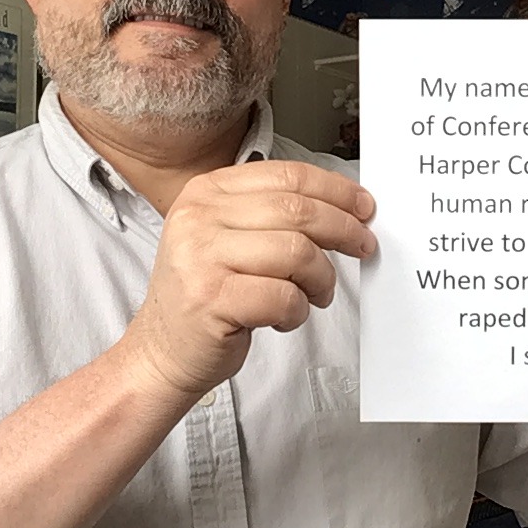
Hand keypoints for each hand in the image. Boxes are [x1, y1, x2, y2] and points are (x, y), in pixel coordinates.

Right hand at [123, 161, 375, 396]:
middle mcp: (199, 217)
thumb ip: (276, 215)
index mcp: (207, 191)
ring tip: (315, 294)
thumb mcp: (231, 237)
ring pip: (297, 252)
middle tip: (363, 246)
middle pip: (297, 210)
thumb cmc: (209, 294)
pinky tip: (285, 316)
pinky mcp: (211, 300)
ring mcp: (201, 257)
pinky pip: (284, 296)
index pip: (288, 176)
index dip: (336, 190)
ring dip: (321, 278)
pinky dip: (298, 310)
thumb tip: (347, 207)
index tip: (364, 207)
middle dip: (343, 229)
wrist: (163, 352)